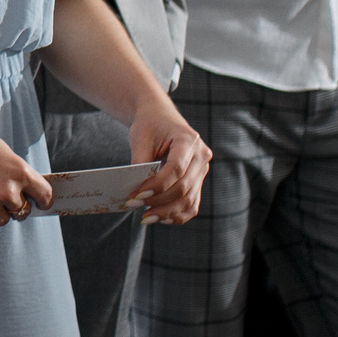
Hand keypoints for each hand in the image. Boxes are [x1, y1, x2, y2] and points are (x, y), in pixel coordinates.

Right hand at [0, 117, 50, 233]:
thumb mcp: (3, 153)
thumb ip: (17, 174)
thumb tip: (28, 195)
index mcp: (20, 171)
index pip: (44, 195)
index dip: (43, 202)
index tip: (40, 205)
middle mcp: (8, 190)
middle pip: (22, 212)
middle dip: (15, 207)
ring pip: (3, 221)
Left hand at [122, 99, 209, 225]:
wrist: (161, 117)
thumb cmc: (149, 125)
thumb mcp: (141, 139)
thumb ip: (140, 164)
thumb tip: (137, 193)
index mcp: (189, 140)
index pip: (177, 169)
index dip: (158, 185)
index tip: (138, 195)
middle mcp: (201, 156)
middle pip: (183, 187)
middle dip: (159, 201)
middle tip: (135, 205)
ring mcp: (202, 170)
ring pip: (189, 199)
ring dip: (167, 212)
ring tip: (146, 217)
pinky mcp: (198, 181)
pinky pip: (192, 203)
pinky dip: (178, 214)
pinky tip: (161, 219)